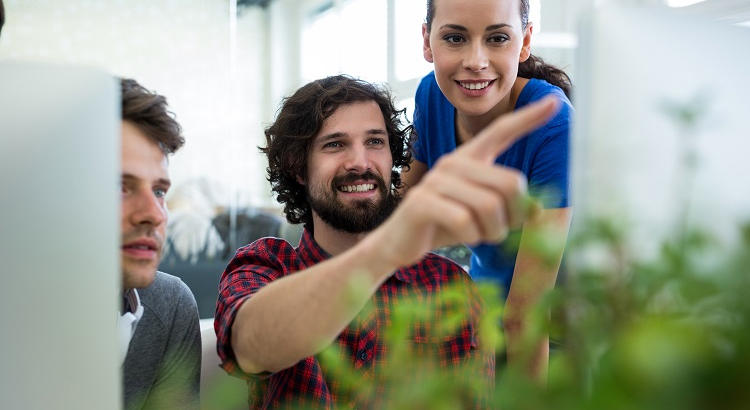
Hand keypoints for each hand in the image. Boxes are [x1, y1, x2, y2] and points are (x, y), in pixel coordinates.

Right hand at [373, 96, 560, 267]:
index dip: (529, 118)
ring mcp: (436, 180)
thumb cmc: (444, 224)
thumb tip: (539, 211)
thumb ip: (505, 205)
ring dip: (493, 232)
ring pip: (490, 207)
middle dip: (513, 217)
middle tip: (500, 230)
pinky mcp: (422, 201)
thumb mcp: (480, 212)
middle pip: (511, 184)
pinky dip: (471, 236)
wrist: (400, 242)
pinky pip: (465, 222)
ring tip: (480, 235)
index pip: (501, 131)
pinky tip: (461, 236)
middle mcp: (452, 161)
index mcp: (468, 158)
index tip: (555, 101)